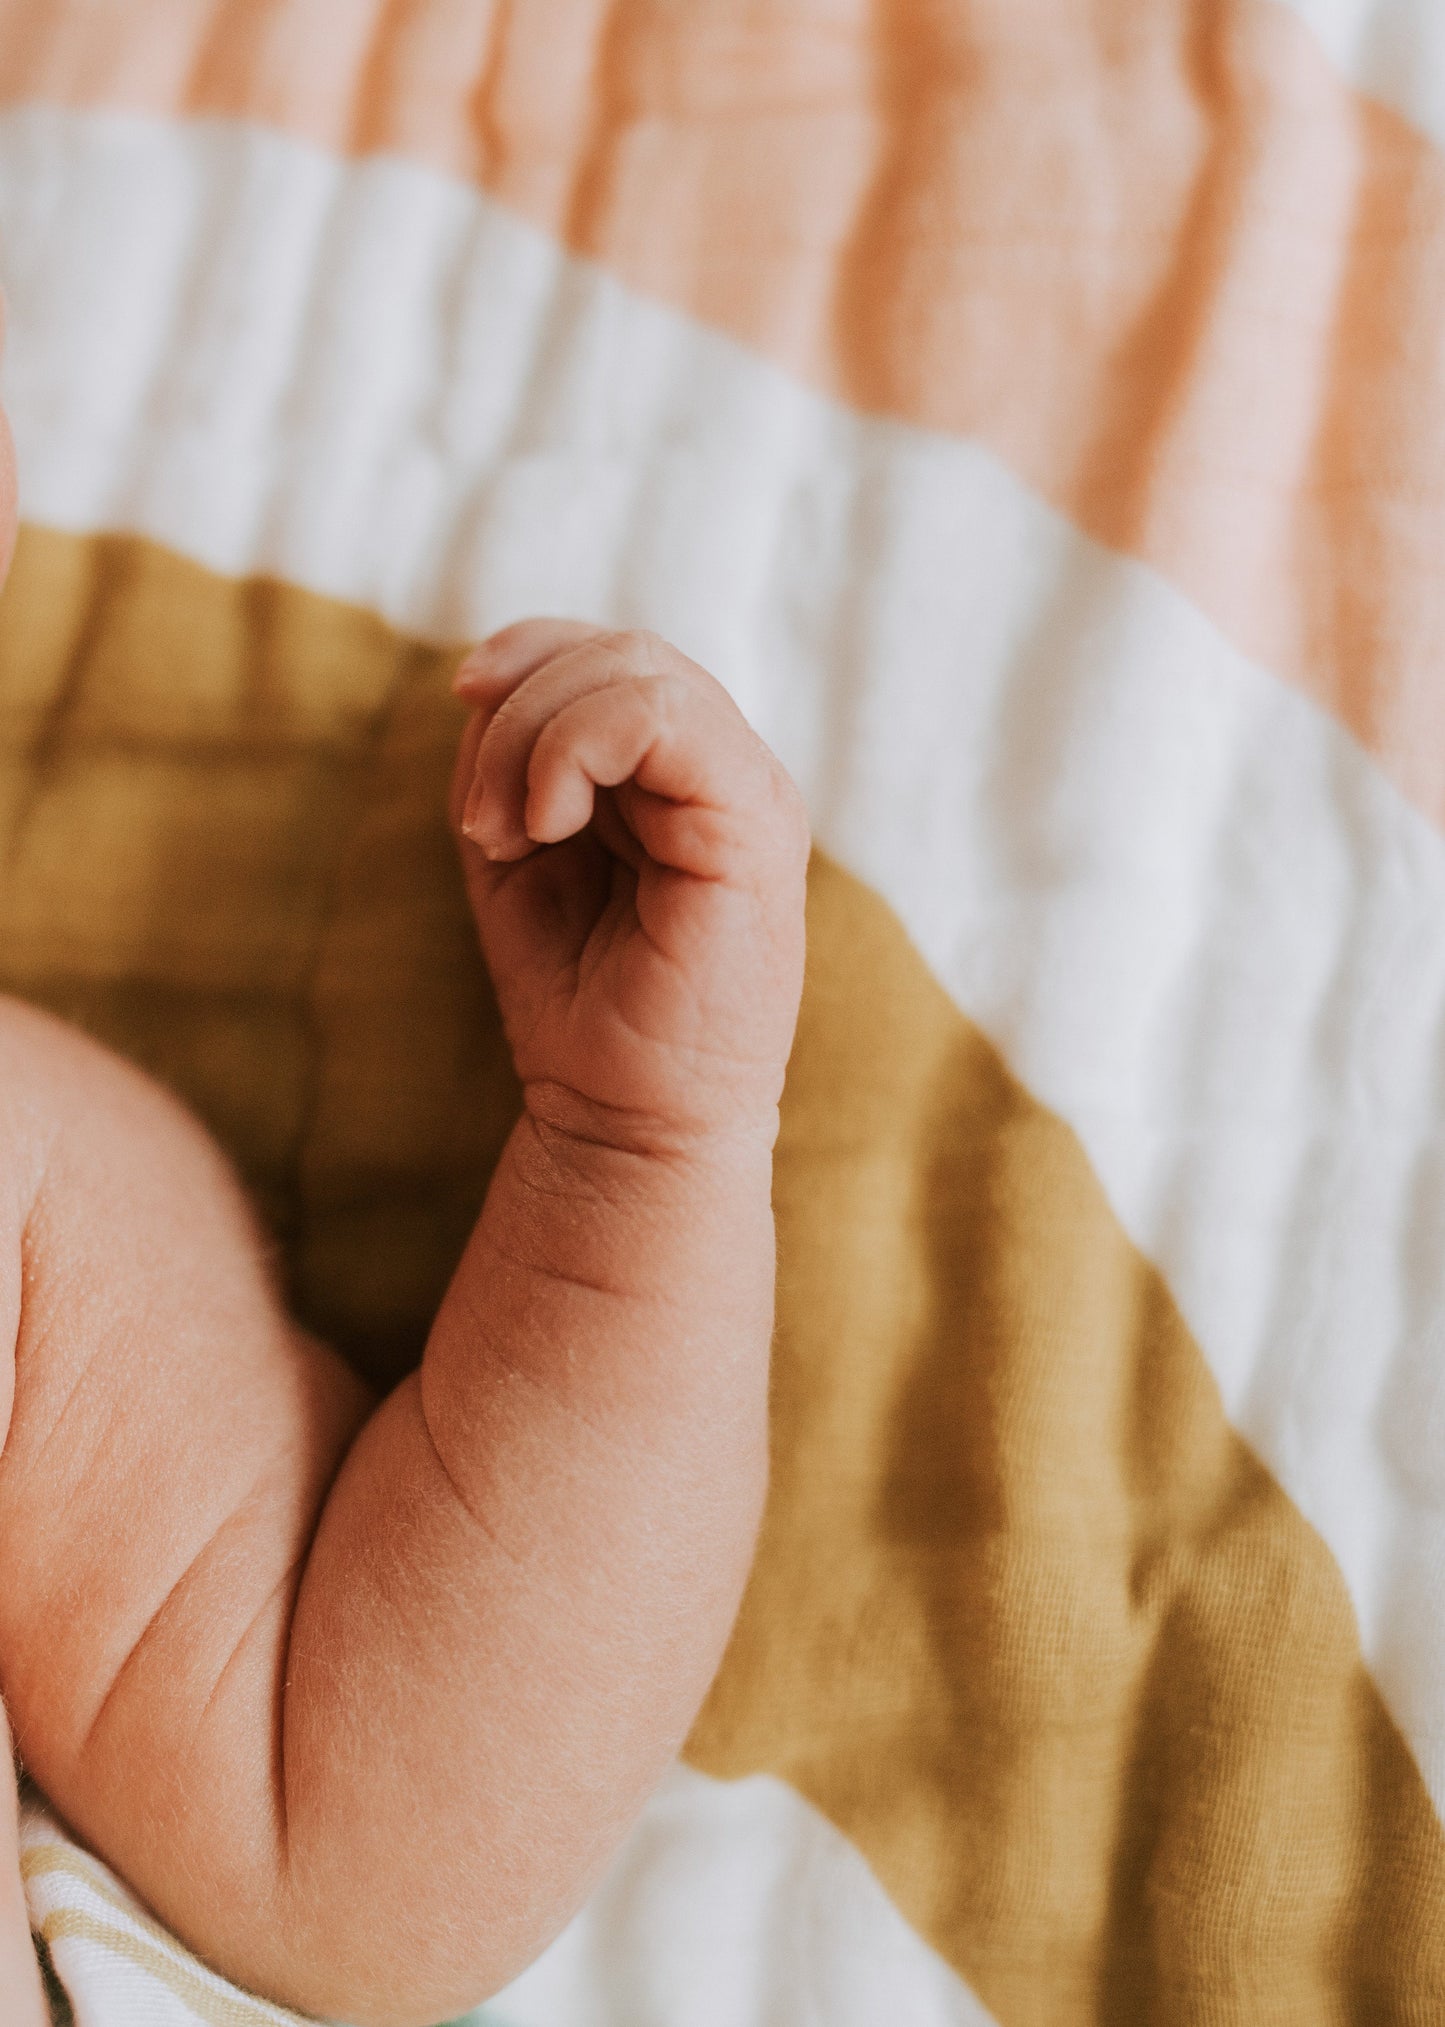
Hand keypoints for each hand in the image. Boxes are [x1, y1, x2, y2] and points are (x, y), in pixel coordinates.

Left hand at [450, 622, 808, 1152]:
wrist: (627, 1118)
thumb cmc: (577, 998)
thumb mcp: (518, 847)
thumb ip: (510, 754)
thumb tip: (485, 678)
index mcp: (683, 772)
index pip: (610, 650)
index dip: (526, 652)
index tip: (461, 707)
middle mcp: (728, 770)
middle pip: (617, 648)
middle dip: (517, 706)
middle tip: (483, 818)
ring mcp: (752, 793)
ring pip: (637, 668)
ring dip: (534, 736)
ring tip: (512, 834)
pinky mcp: (755, 827)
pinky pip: (664, 717)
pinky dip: (577, 749)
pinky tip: (548, 826)